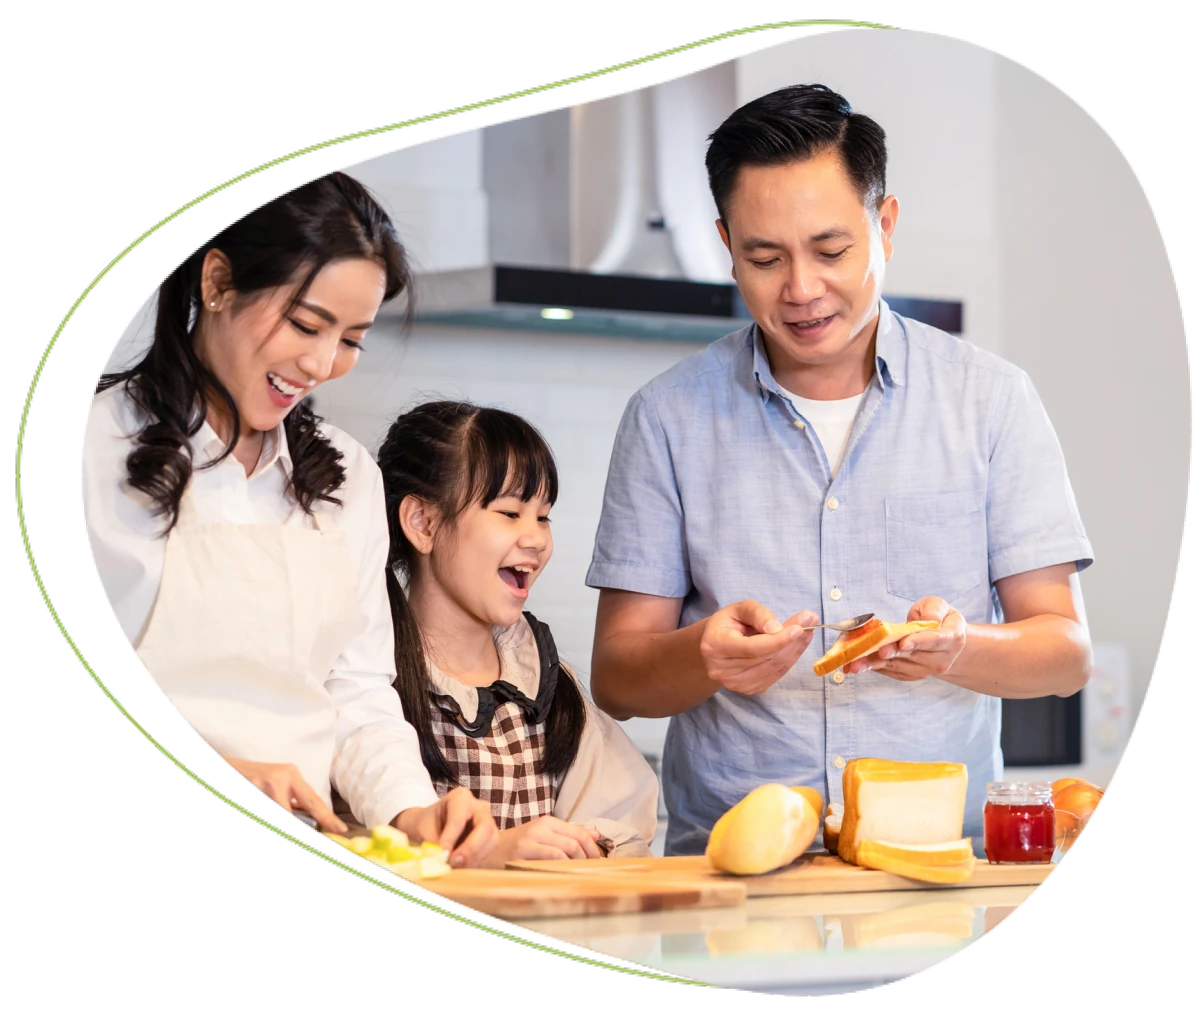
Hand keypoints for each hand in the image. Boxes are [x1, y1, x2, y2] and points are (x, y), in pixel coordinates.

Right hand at [222, 757, 347, 834]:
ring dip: (276, 813)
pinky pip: (260, 813)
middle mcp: (279, 778)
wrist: (227, 764)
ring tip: (268, 795)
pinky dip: (260, 814)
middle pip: (291, 812)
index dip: (327, 817)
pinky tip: (257, 798)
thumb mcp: (278, 785)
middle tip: (313, 840)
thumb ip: (292, 801)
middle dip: (300, 826)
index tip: (341, 829)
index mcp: (292, 775)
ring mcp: (261, 785)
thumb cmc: (257, 778)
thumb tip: (310, 823)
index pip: (314, 800)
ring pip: (279, 810)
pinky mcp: (248, 789)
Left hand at [394, 787, 498, 867]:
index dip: (451, 839)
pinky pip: (489, 849)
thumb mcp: (424, 831)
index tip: (442, 855)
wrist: (430, 825)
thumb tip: (443, 860)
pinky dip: (475, 860)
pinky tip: (461, 865)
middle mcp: (479, 806)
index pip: (459, 819)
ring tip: (455, 866)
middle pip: (484, 827)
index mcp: (460, 797)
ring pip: (491, 839)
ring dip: (474, 857)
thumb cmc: (426, 824)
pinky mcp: (490, 835)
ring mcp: (488, 820)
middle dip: (470, 848)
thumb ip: (435, 844)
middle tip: (454, 862)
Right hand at [475, 817, 605, 868]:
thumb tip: (596, 835)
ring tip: (579, 875)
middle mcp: (540, 827)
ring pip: (565, 850)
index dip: (593, 848)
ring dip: (577, 865)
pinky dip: (561, 868)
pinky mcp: (522, 853)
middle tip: (591, 872)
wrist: (487, 852)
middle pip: (575, 841)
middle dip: (588, 859)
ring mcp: (531, 840)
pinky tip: (563, 875)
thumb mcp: (542, 835)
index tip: (599, 862)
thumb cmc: (517, 846)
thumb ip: (567, 834)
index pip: (579, 832)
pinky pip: (549, 859)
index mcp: (547, 821)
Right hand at [699, 601, 818, 694]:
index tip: (800, 628)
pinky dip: (789, 660)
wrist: (716, 645)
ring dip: (794, 650)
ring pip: (774, 668)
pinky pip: (775, 675)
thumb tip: (778, 628)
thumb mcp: (740, 609)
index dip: (778, 640)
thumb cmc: (729, 623)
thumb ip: (758, 614)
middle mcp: (722, 670)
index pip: (752, 648)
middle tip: (810, 623)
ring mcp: (735, 683)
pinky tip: (796, 646)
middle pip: (766, 658)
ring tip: (806, 632)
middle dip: (792, 641)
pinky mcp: (748, 689)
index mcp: (715, 646)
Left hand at [843, 598, 967, 680]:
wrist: (946, 642)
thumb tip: (926, 620)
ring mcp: (925, 670)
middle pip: (911, 655)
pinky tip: (858, 664)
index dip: (917, 642)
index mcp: (951, 639)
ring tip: (854, 662)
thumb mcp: (940, 607)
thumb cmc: (940, 619)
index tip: (903, 643)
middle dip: (889, 653)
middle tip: (870, 652)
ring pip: (897, 666)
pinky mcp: (911, 675)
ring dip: (874, 664)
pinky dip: (874, 667)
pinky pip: (891, 671)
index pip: (933, 641)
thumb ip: (933, 610)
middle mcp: (940, 659)